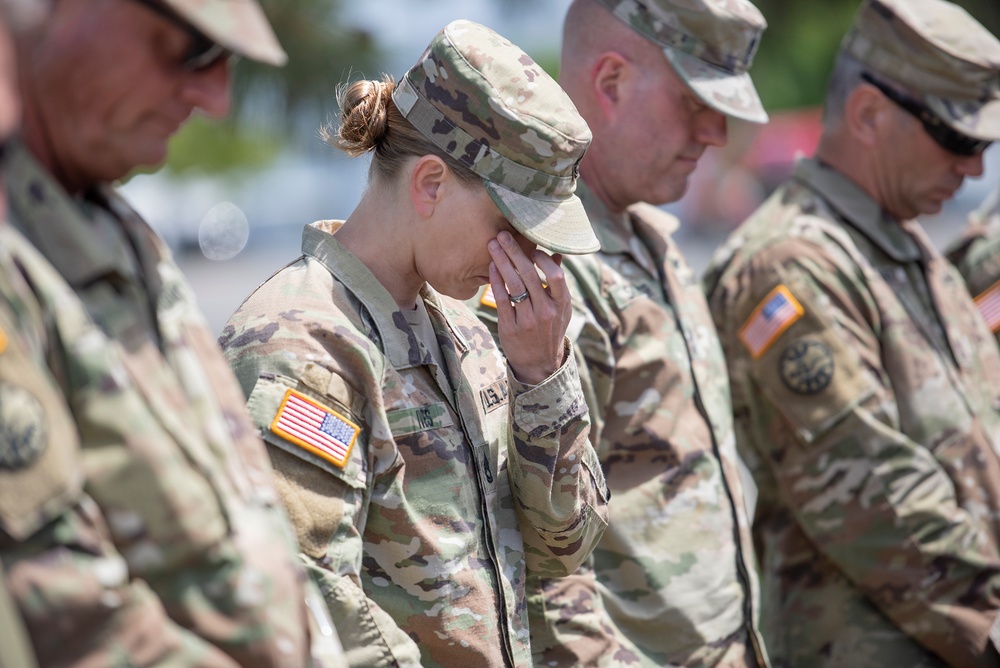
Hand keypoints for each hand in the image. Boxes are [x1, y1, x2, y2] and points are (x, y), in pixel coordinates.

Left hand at [488, 231, 570, 384]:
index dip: (543, 260)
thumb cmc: (550, 330)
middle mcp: (546, 312)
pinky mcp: (511, 327)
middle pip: (530, 276)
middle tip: (502, 235)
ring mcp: (528, 320)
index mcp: (561, 304)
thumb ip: (558, 282)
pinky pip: (502, 300)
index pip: (556, 277)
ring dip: (502, 262)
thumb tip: (557, 254)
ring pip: (514, 285)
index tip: (531, 248)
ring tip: (492, 246)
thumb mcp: (561, 308)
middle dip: (515, 252)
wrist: (539, 363)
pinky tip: (491, 268)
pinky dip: (495, 281)